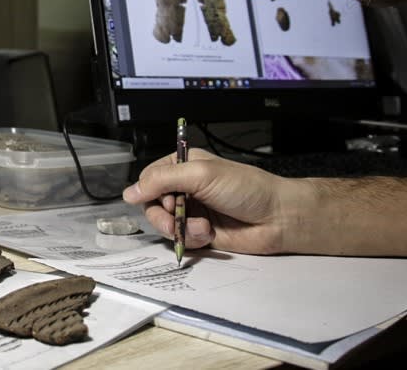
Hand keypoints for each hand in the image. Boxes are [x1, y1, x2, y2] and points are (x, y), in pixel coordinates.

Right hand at [123, 148, 298, 254]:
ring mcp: (192, 211)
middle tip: (176, 219)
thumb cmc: (245, 188)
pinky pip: (181, 239)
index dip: (149, 191)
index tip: (162, 199)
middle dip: (162, 215)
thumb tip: (129, 193)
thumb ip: (162, 181)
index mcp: (184, 166)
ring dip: (178, 228)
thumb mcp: (201, 174)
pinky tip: (209, 235)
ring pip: (164, 224)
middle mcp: (185, 188)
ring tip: (201, 228)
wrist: (278, 218)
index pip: (150, 178)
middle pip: (152, 204)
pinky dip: (191, 239)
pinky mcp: (201, 233)